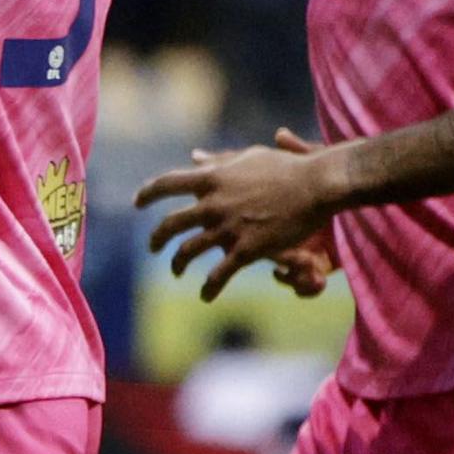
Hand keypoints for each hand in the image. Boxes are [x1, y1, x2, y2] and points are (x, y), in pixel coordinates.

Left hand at [134, 127, 346, 300]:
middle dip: (157, 238)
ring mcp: (227, 228)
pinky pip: (219, 274)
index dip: (148, 194)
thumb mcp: (247, 157)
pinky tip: (205, 296)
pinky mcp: (246, 249)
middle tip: (153, 246)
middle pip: (170, 224)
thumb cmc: (286, 167)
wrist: (316, 185)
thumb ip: (218, 160)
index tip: (138, 203)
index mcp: (210, 179)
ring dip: (177, 264)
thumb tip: (193, 157)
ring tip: (175, 272)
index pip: (166, 185)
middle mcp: (212, 204)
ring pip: (188, 251)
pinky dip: (209, 288)